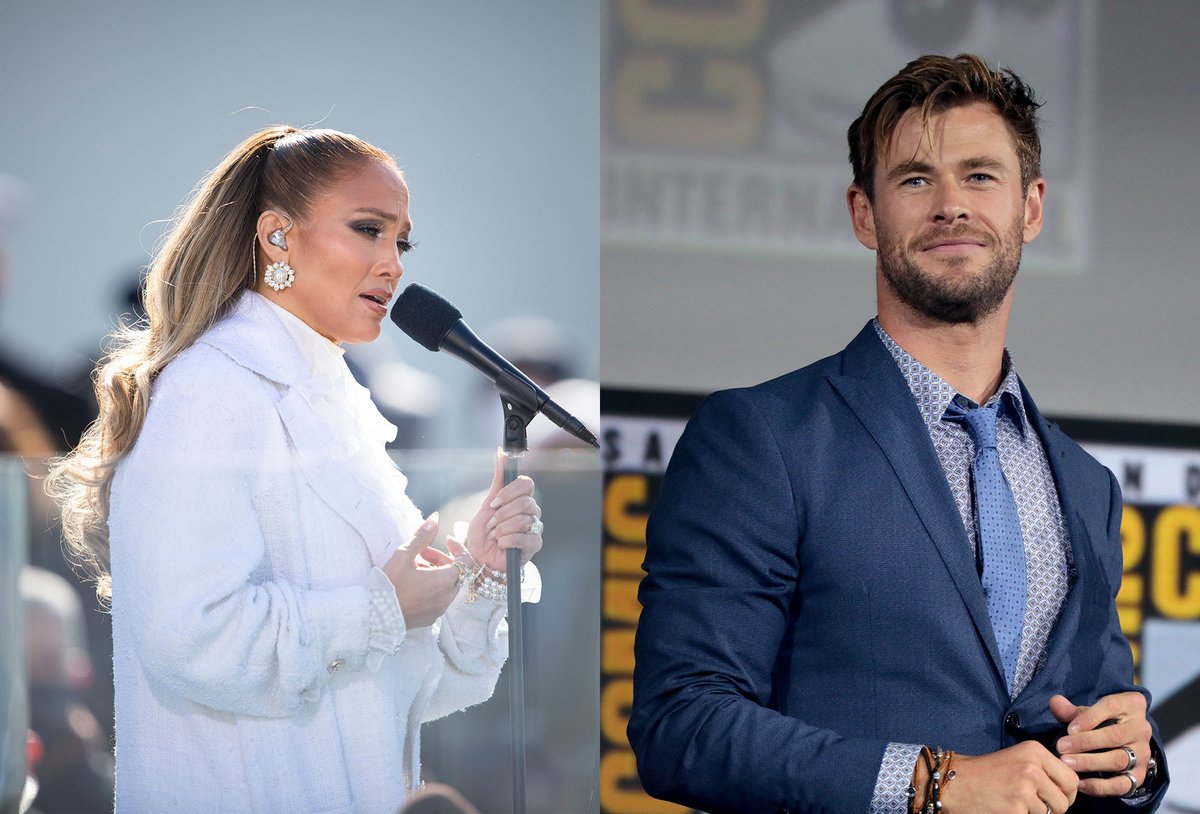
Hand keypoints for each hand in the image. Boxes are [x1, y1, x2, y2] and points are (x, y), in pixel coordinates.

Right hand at [381, 513, 459, 628]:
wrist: (374, 616)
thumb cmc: (389, 584)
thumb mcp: (404, 555)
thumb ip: (422, 536)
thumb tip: (435, 518)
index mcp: (445, 581)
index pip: (466, 561)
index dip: (458, 547)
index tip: (446, 539)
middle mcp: (446, 597)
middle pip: (456, 573)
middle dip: (443, 559)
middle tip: (423, 552)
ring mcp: (439, 610)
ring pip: (447, 586)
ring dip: (437, 573)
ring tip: (415, 567)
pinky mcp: (430, 618)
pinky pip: (439, 599)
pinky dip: (433, 588)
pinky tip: (414, 584)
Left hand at [464, 450, 542, 572]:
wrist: (480, 557)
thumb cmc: (484, 532)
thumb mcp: (488, 503)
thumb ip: (498, 478)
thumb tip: (500, 452)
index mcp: (522, 498)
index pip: (527, 484)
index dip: (510, 492)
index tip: (494, 502)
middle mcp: (532, 511)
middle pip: (525, 502)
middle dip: (502, 515)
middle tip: (491, 524)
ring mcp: (535, 528)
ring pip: (523, 520)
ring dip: (502, 529)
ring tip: (494, 536)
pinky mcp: (535, 545)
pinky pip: (524, 538)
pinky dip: (506, 541)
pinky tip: (501, 545)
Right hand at [934, 742, 1077, 812]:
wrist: (955, 782)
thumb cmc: (987, 773)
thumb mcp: (1018, 758)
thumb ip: (1044, 769)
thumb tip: (1072, 789)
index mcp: (1034, 751)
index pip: (1071, 780)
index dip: (1067, 794)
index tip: (1055, 797)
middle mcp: (1032, 768)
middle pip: (1064, 801)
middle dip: (1053, 808)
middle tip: (1034, 804)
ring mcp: (1023, 789)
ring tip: (1015, 803)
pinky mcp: (1015, 809)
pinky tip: (1007, 809)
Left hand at [1050, 692, 1151, 797]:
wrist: (1126, 741)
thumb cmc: (1102, 720)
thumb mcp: (1089, 711)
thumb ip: (1072, 710)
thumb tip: (1054, 702)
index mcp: (1132, 704)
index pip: (1112, 706)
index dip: (1089, 718)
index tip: (1069, 729)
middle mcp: (1142, 729)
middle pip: (1115, 736)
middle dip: (1085, 742)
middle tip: (1061, 747)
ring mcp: (1143, 754)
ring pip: (1119, 760)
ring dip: (1090, 763)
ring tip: (1067, 763)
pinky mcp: (1140, 775)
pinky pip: (1123, 784)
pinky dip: (1100, 786)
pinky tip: (1080, 783)